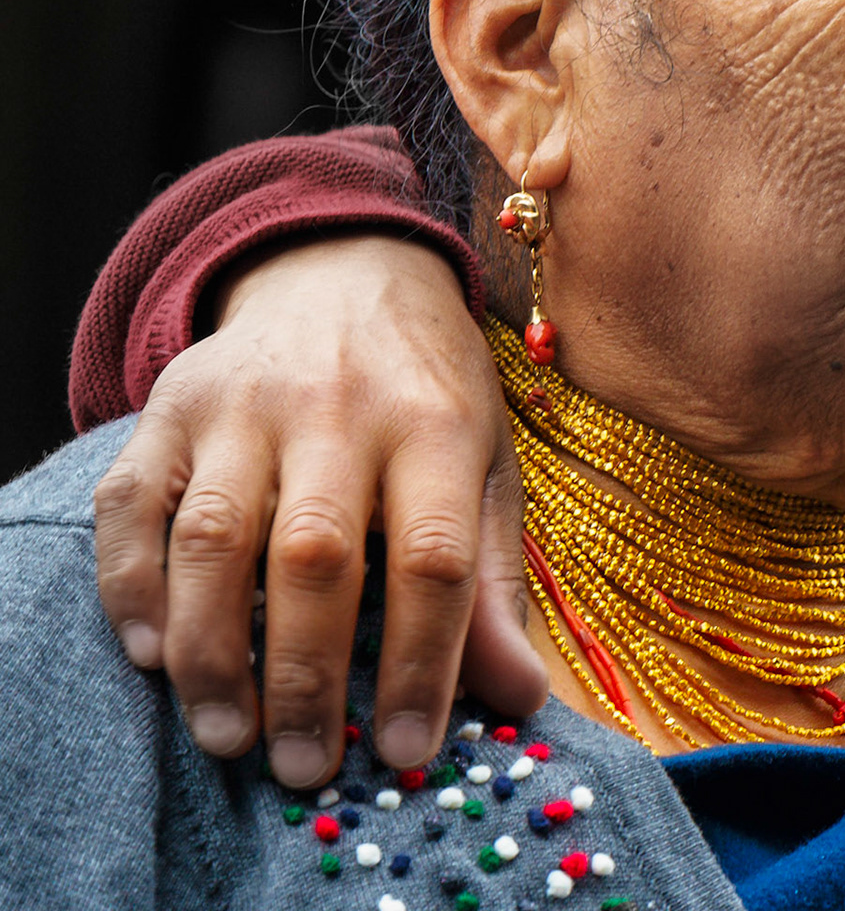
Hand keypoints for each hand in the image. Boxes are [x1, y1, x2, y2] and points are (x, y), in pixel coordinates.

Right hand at [93, 235, 546, 786]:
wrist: (347, 267)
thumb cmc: (427, 386)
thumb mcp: (485, 461)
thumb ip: (492, 579)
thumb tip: (523, 695)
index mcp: (436, 422)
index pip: (432, 558)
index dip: (420, 663)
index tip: (406, 748)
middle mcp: (340, 405)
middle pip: (316, 555)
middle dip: (307, 677)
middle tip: (305, 765)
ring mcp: (247, 402)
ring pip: (214, 536)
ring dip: (214, 651)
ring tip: (230, 733)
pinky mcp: (172, 405)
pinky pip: (132, 505)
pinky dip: (133, 587)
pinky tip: (156, 654)